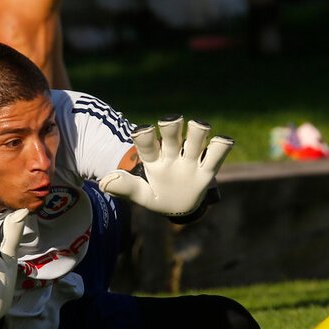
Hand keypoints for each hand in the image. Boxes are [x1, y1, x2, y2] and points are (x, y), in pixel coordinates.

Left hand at [99, 116, 233, 216]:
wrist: (180, 206)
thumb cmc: (158, 197)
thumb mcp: (142, 195)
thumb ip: (126, 187)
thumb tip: (104, 182)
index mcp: (154, 159)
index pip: (147, 145)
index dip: (145, 137)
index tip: (141, 131)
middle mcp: (172, 154)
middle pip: (172, 135)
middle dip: (171, 127)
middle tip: (170, 122)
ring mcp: (190, 160)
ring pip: (195, 140)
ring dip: (197, 132)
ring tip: (199, 126)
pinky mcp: (206, 171)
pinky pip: (215, 156)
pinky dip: (221, 146)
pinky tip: (224, 140)